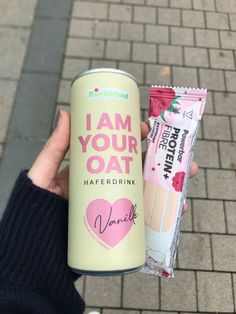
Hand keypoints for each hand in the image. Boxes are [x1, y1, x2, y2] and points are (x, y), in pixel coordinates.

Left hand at [28, 111, 197, 212]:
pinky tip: (177, 212)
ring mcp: (115, 205)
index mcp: (94, 170)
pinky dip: (163, 215)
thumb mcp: (44, 174)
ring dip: (171, 187)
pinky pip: (144, 218)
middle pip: (141, 171)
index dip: (136, 139)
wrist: (38, 247)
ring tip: (187, 181)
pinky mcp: (118, 225)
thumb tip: (66, 111)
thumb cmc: (37, 208)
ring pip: (148, 192)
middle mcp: (108, 185)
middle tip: (183, 159)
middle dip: (165, 163)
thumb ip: (54, 147)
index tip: (148, 130)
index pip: (120, 150)